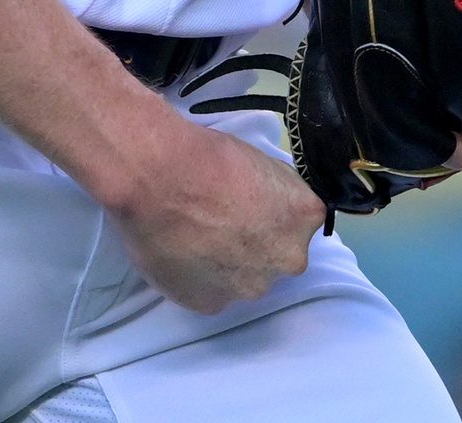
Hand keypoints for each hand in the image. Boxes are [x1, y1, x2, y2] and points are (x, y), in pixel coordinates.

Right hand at [101, 117, 326, 314]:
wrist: (158, 177)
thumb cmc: (209, 156)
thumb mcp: (262, 161)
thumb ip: (276, 194)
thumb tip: (269, 207)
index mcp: (303, 218)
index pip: (298, 220)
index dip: (270, 210)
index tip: (247, 201)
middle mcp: (287, 260)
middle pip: (276, 255)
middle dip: (255, 244)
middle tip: (220, 222)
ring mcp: (250, 288)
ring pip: (243, 278)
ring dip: (227, 264)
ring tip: (193, 237)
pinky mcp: (212, 304)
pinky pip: (210, 292)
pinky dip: (198, 278)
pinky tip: (180, 252)